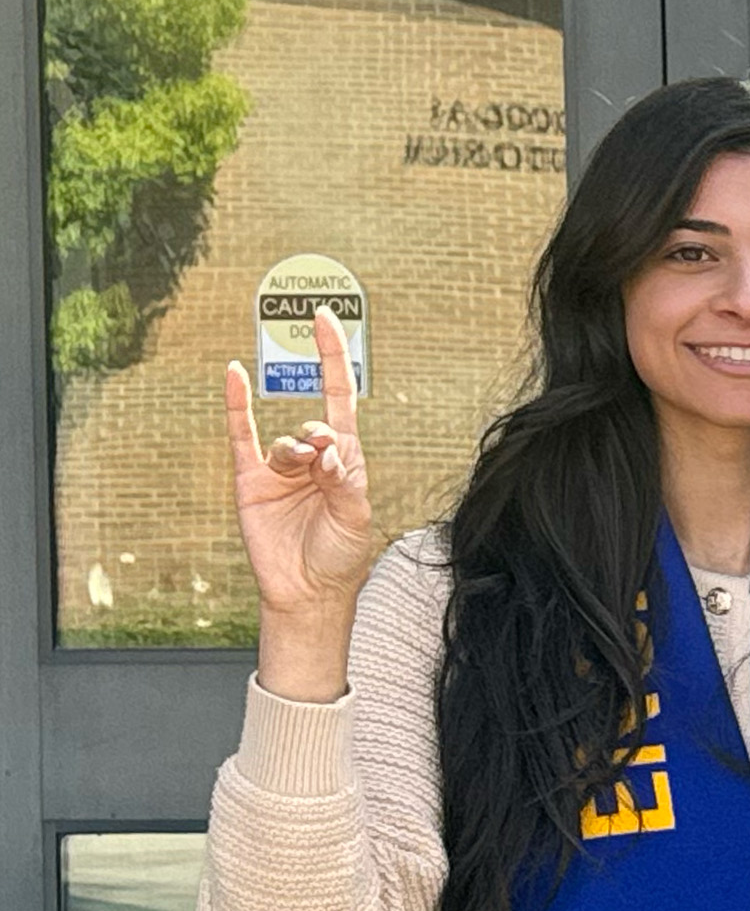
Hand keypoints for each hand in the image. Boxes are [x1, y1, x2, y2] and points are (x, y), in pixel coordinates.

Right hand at [226, 311, 374, 701]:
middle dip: (318, 438)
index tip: (327, 320)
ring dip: (293, 453)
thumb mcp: (356, 517)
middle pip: (314, 425)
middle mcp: (313, 459)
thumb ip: (344, 482)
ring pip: (283, 441)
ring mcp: (280, 468)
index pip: (340, 399)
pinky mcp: (251, 480)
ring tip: (303, 472)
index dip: (334, 360)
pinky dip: (236, 405)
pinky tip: (233, 374)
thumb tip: (325, 450)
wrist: (308, 590)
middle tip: (322, 458)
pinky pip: (241, 435)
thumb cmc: (340, 554)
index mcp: (346, 460)